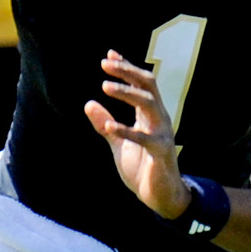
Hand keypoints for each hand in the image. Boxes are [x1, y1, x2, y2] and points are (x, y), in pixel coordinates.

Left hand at [84, 50, 190, 219]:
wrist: (160, 197)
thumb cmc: (142, 167)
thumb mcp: (118, 143)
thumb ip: (105, 124)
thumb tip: (89, 103)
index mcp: (149, 115)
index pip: (141, 84)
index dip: (126, 68)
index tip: (110, 54)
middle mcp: (158, 119)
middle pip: (148, 85)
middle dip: (128, 72)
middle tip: (105, 63)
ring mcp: (162, 134)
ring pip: (149, 104)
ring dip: (127, 93)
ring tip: (105, 86)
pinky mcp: (160, 152)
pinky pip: (144, 138)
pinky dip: (127, 131)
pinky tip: (109, 127)